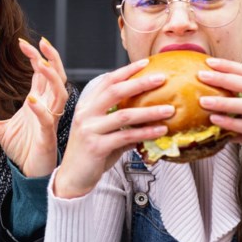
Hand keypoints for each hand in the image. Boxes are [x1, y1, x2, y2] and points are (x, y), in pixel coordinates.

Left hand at [0, 37, 69, 177]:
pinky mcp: (48, 136)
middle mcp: (47, 107)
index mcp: (37, 102)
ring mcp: (50, 120)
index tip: (22, 43)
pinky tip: (31, 101)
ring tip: (41, 64)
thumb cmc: (22, 150)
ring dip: (52, 78)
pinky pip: (48, 119)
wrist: (30, 173)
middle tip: (41, 42)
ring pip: (59, 93)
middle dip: (51, 58)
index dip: (36, 57)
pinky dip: (41, 109)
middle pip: (56, 77)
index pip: (41, 74)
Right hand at [52, 59, 173, 198]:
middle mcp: (86, 114)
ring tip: (169, 109)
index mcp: (86, 106)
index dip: (126, 71)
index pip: (107, 82)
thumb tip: (150, 118)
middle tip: (161, 78)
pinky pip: (126, 137)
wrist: (72, 178)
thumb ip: (123, 124)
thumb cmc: (90, 154)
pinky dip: (145, 133)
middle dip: (140, 83)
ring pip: (124, 115)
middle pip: (115, 92)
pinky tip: (160, 130)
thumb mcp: (104, 133)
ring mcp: (89, 130)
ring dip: (149, 111)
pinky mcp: (96, 147)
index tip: (145, 63)